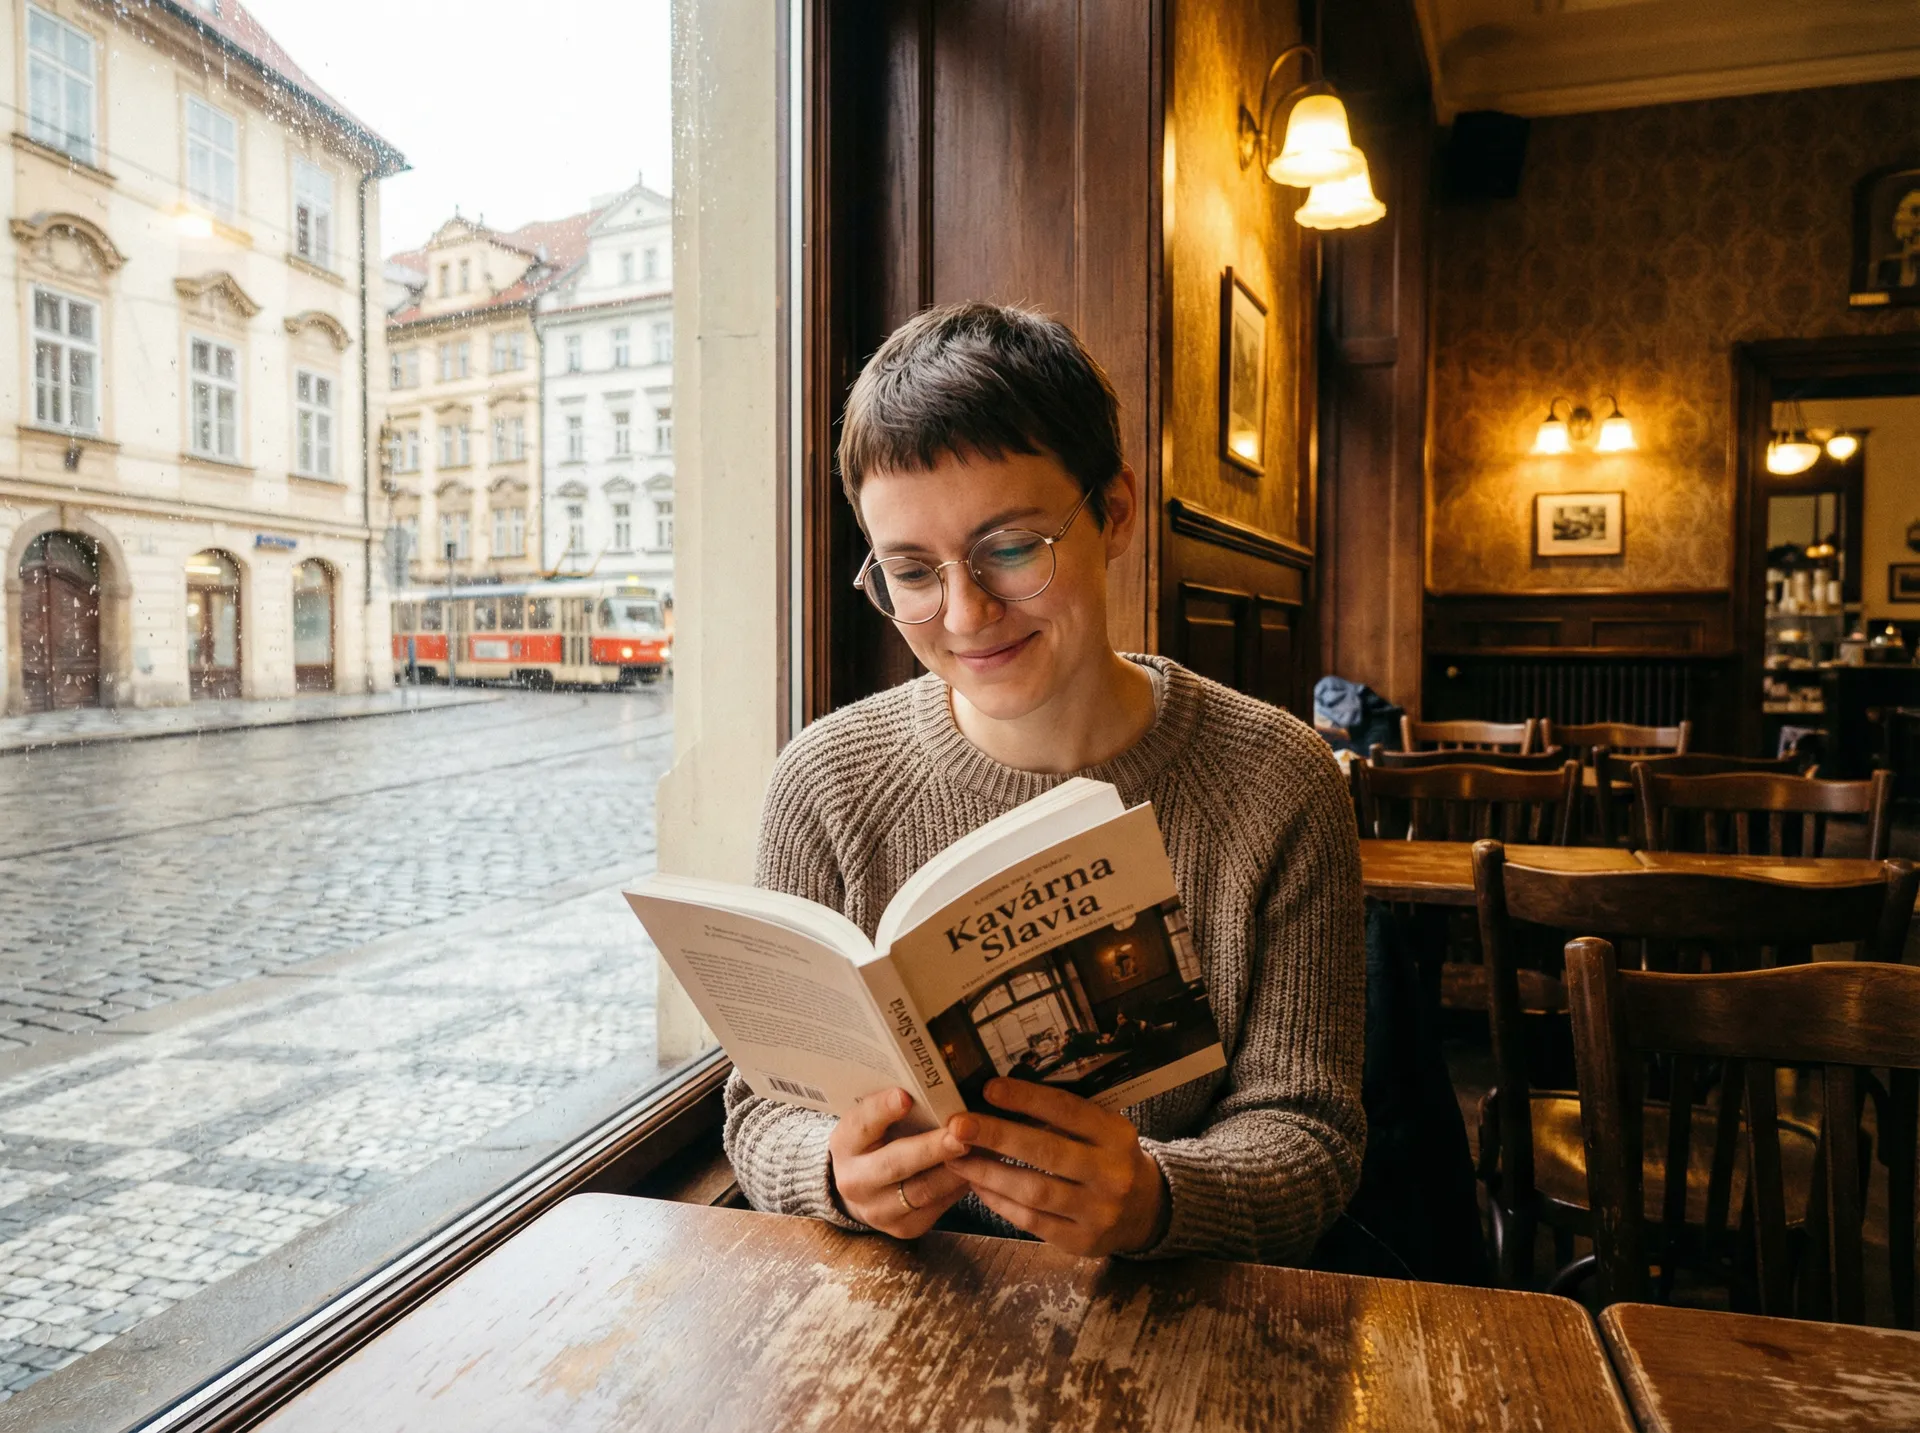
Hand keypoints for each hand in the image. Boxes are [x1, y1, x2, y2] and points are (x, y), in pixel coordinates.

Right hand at [828, 1088, 971, 1237]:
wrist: (862, 1187)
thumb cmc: (877, 1141)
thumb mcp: (873, 1120)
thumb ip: (895, 1105)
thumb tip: (935, 1082)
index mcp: (845, 1144)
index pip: (862, 1124)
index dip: (883, 1110)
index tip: (906, 1096)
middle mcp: (855, 1181)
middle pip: (895, 1164)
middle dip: (931, 1148)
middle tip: (960, 1133)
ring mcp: (877, 1210)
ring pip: (922, 1190)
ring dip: (955, 1169)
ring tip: (981, 1148)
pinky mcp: (903, 1228)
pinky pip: (937, 1207)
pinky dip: (959, 1186)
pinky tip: (978, 1168)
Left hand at [944, 1078, 1167, 1257]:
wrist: (1147, 1210)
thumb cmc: (1109, 1158)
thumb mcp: (1102, 1131)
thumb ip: (1064, 1117)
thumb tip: (1001, 1095)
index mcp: (1116, 1135)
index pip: (1068, 1110)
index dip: (1027, 1098)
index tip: (989, 1088)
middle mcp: (1111, 1173)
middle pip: (1047, 1152)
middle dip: (997, 1136)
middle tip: (958, 1125)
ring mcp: (1098, 1212)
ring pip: (1034, 1191)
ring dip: (989, 1172)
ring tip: (957, 1157)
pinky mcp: (1081, 1242)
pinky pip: (1031, 1221)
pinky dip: (1000, 1201)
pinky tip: (978, 1184)